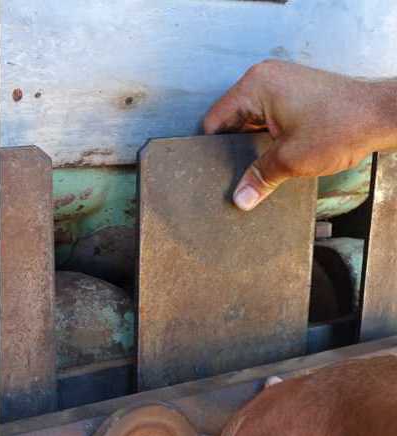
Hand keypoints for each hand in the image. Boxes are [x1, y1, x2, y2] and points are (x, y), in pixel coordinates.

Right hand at [203, 60, 396, 209]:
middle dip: (235, 149)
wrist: (384, 116)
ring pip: (251, 123)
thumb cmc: (344, 124)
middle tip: (238, 174)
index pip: (215, 120)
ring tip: (259, 167)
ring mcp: (282, 86)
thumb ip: (259, 178)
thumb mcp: (290, 160)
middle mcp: (266, 80)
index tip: (215, 172)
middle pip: (232, 121)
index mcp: (255, 86)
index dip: (213, 150)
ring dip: (254, 146)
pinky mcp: (296, 95)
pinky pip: (269, 119)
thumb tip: (240, 197)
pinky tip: (275, 157)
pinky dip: (269, 138)